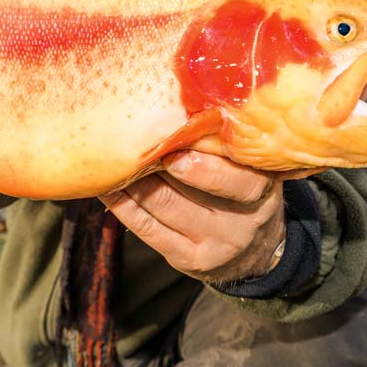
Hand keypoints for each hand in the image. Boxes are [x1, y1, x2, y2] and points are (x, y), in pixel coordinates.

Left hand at [98, 150, 285, 284]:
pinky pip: (146, 228)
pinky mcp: (187, 259)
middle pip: (190, 190)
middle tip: (128, 138)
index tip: (173, 141)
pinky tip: (105, 186)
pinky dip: (122, 204)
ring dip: (131, 178)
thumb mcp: (250, 168)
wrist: (256, 252)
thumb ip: (223, 144)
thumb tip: (175, 106)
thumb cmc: (243, 192)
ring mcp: (213, 244)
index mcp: (261, 188)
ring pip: (162, 204)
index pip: (235, 178)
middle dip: (154, 161)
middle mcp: (242, 219)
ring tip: (109, 154)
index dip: (200, 164)